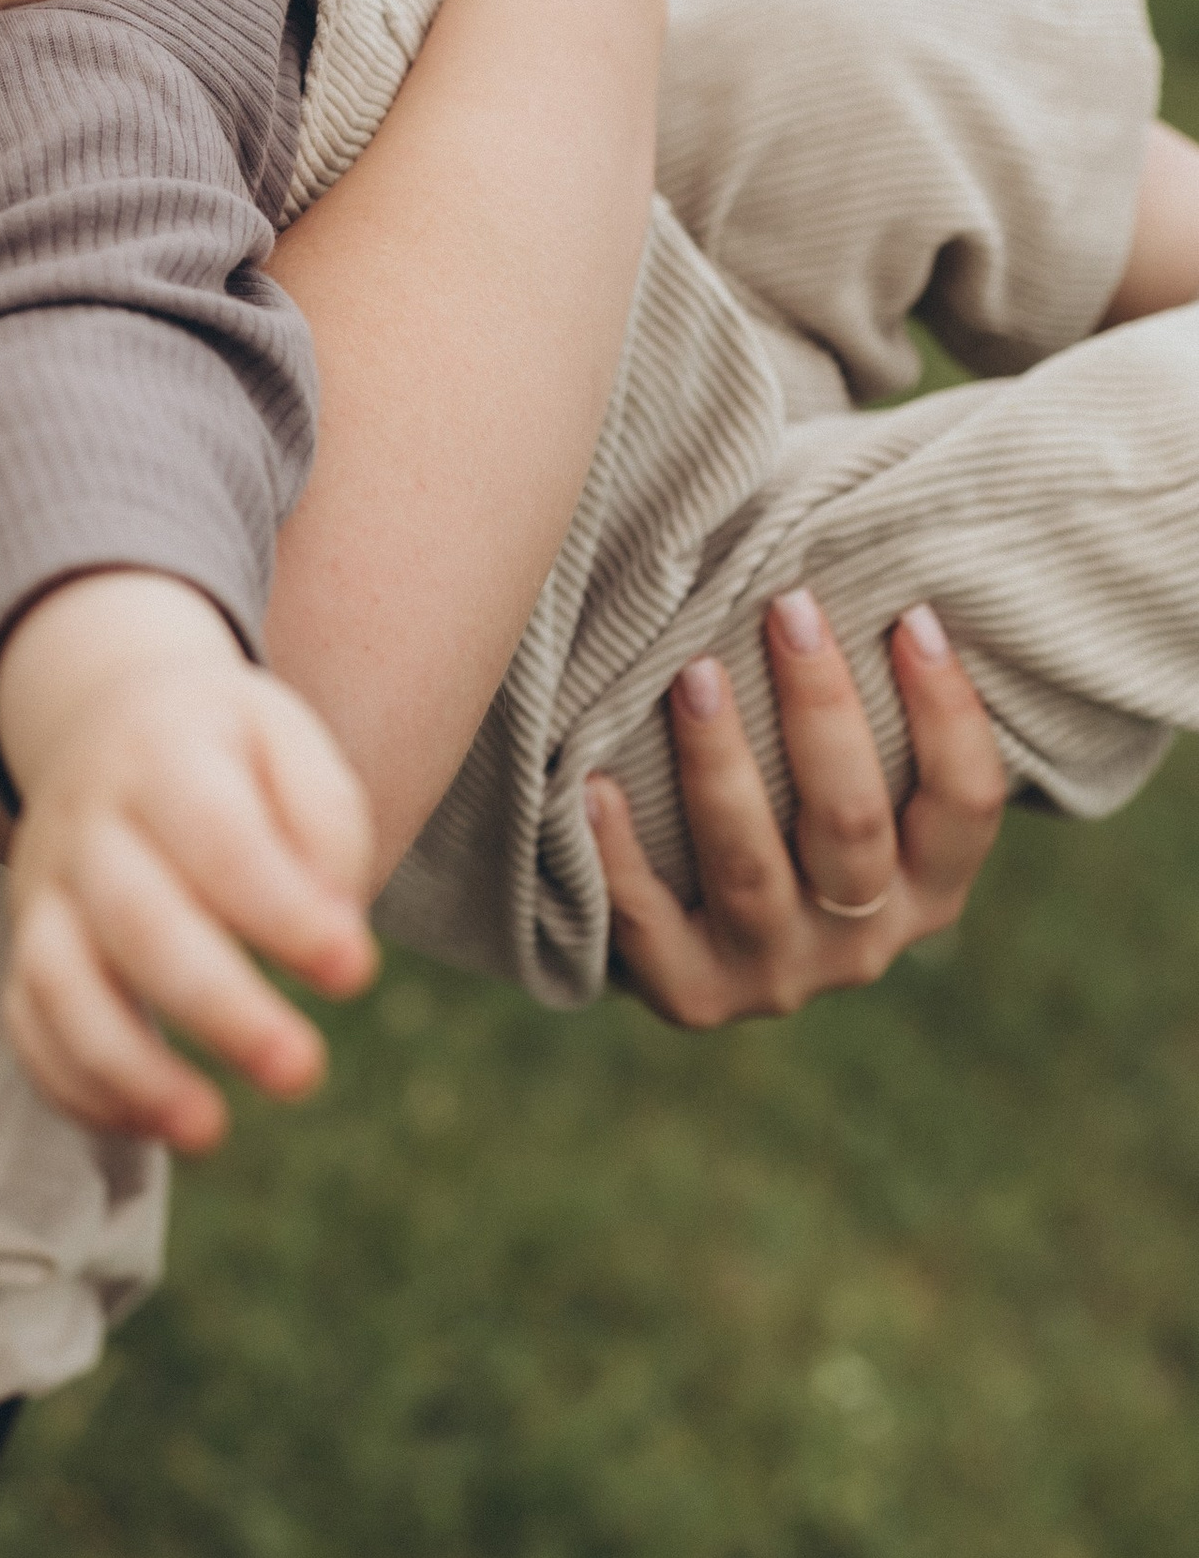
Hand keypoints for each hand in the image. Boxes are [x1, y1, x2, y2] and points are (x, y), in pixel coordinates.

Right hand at [0, 572, 377, 1151]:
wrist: (105, 717)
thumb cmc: (226, 752)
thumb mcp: (287, 741)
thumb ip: (325, 823)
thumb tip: (336, 930)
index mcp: (163, 753)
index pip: (216, 836)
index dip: (281, 911)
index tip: (355, 972)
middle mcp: (89, 824)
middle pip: (135, 919)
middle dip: (217, 1006)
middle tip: (300, 1073)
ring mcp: (44, 890)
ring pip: (58, 982)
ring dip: (128, 1069)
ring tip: (209, 1133)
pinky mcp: (24, 950)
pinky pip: (27, 1026)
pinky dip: (78, 1087)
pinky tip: (154, 1125)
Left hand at [586, 594, 1005, 1023]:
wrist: (695, 939)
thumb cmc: (785, 807)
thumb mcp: (845, 781)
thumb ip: (862, 714)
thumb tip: (853, 561)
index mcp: (928, 887)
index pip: (966, 802)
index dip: (949, 712)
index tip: (911, 615)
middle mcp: (865, 941)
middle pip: (852, 824)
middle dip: (821, 709)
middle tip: (787, 607)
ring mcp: (778, 974)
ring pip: (751, 867)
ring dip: (722, 765)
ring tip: (693, 674)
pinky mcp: (694, 996)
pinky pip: (649, 925)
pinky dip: (619, 852)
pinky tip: (590, 781)